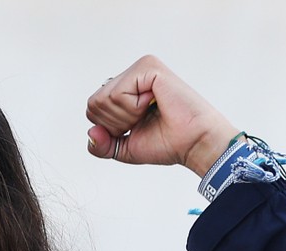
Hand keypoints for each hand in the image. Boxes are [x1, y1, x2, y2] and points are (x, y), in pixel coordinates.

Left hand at [85, 56, 239, 176]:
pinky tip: (154, 103)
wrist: (194, 144)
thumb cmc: (168, 143)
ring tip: (151, 112)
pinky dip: (132, 109)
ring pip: (103, 99)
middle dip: (115, 124)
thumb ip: (102, 144)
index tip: (137, 128)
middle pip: (94, 104)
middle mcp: (132, 75)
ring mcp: (140, 68)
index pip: (93, 109)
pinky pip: (117, 94)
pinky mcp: (148, 67)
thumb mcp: (125, 148)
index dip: (109, 129)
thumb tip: (90, 132)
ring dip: (125, 117)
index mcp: (126, 89)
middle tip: (144, 121)